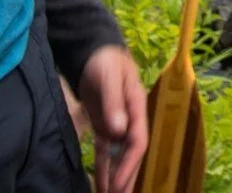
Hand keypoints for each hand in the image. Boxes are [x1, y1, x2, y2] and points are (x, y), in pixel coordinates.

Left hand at [77, 43, 147, 192]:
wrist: (94, 51)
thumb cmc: (106, 61)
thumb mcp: (109, 78)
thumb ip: (113, 102)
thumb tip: (118, 130)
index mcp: (137, 108)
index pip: (137, 142)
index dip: (129, 164)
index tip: (119, 183)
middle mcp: (130, 120)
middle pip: (130, 154)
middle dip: (126, 177)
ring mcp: (117, 125)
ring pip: (119, 156)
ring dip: (115, 177)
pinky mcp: (104, 127)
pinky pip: (105, 152)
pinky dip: (103, 168)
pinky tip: (101, 184)